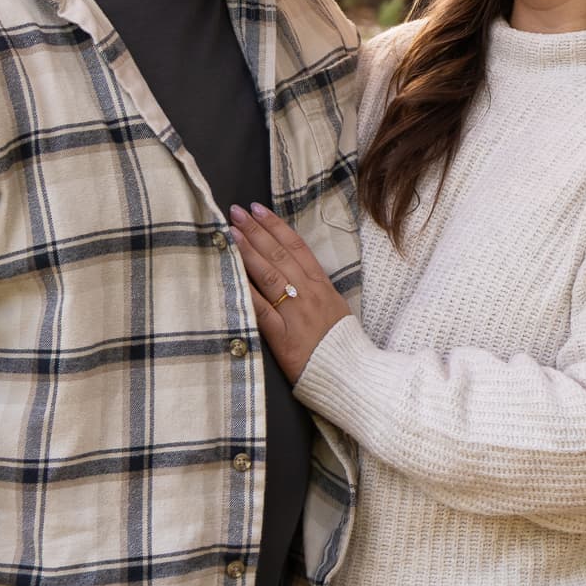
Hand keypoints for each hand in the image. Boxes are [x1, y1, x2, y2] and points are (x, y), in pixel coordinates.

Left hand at [228, 202, 352, 382]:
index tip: (259, 209)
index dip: (276, 227)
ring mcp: (296, 313)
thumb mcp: (335, 308)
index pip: (297, 247)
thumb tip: (294, 272)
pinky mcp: (283, 337)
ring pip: (269, 275)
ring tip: (231, 232)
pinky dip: (247, 292)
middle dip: (256, 231)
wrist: (353, 375)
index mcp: (322, 285)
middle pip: (279, 255)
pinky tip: (233, 275)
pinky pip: (262, 310)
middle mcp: (309, 294)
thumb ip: (315, 289)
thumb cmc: (342, 345)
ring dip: (249, 251)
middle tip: (237, 212)